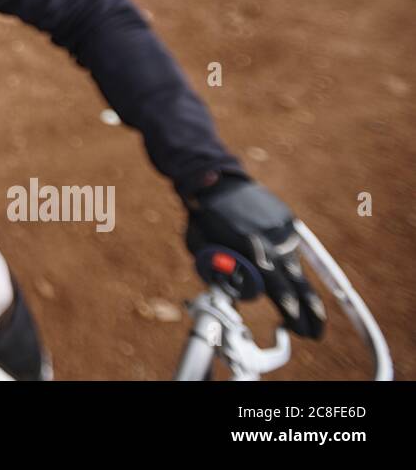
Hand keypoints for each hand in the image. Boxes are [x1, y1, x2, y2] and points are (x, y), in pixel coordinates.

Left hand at [185, 175, 325, 338]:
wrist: (217, 181)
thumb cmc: (203, 219)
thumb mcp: (200, 246)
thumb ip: (217, 271)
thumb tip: (235, 295)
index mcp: (249, 245)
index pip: (276, 285)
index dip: (289, 309)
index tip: (297, 328)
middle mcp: (271, 238)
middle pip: (296, 282)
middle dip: (308, 311)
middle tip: (315, 334)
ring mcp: (283, 229)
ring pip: (298, 269)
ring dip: (305, 295)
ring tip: (313, 319)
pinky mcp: (288, 222)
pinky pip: (293, 251)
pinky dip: (294, 270)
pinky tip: (298, 289)